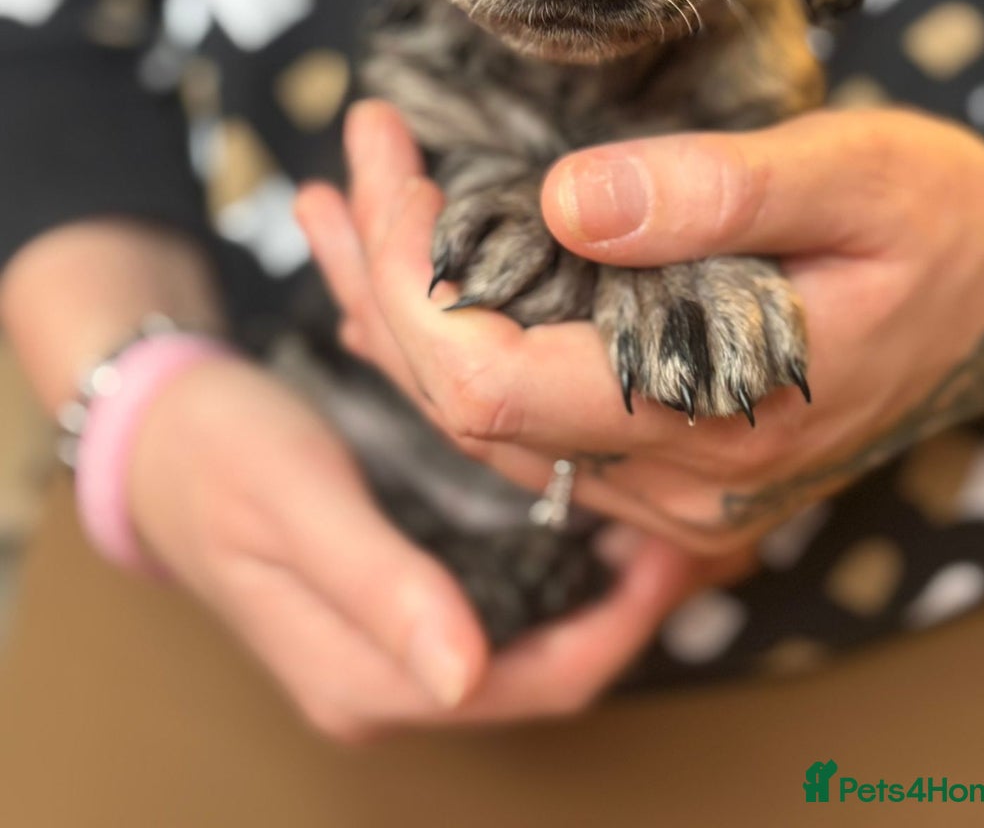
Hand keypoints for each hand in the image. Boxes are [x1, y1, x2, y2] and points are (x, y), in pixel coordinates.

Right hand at [126, 353, 694, 739]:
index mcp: (363, 678)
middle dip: (628, 604)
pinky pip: (504, 593)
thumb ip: (376, 586)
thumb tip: (463, 678)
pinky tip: (593, 501)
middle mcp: (391, 675)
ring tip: (662, 508)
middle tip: (694, 520)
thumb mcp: (294, 506)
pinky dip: (559, 558)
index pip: (533, 685)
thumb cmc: (218, 458)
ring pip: (533, 630)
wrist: (157, 431)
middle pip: (546, 665)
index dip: (620, 627)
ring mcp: (398, 638)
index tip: (677, 549)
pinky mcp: (402, 595)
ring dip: (602, 581)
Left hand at [298, 103, 983, 562]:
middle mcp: (680, 483)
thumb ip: (713, 196)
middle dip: (382, 279)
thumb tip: (559, 204)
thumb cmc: (942, 223)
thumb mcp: (852, 177)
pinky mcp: (676, 457)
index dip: (407, 278)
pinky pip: (534, 421)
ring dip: (406, 312)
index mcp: (715, 422)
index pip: (490, 388)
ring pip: (488, 424)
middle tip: (347, 160)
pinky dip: (463, 344)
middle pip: (465, 411)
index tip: (382, 156)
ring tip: (344, 206)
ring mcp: (676, 486)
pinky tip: (420, 283)